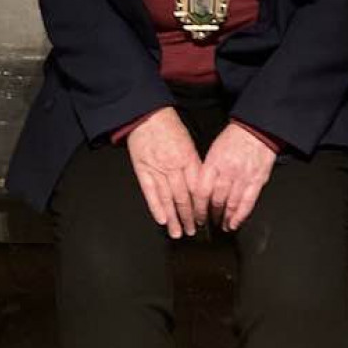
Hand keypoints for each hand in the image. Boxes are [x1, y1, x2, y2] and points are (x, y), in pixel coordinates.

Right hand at [126, 107, 202, 238]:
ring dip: (174, 218)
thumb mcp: (188, 141)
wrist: (147, 115)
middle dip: (190, 216)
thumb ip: (193, 164)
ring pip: (168, 198)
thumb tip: (200, 185)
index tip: (205, 218)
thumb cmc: (168, 126)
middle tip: (194, 230)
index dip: (201, 206)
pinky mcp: (142, 169)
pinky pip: (150, 192)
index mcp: (188, 158)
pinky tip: (162, 220)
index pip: (197, 188)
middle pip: (184, 197)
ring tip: (178, 232)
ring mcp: (157, 169)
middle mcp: (174, 166)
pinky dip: (156, 207)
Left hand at [194, 123, 276, 231]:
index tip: (196, 216)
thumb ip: (207, 170)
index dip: (198, 208)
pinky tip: (235, 223)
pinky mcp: (257, 181)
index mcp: (214, 162)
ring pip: (231, 204)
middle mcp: (228, 171)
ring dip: (225, 218)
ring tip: (222, 226)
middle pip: (216, 200)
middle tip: (208, 224)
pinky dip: (240, 216)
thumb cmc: (234, 138)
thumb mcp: (213, 150)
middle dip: (211, 215)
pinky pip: (248, 203)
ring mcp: (243, 177)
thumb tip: (200, 190)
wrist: (256, 130)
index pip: (202, 191)